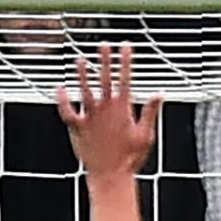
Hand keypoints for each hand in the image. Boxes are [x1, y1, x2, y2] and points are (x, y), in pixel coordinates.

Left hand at [55, 42, 159, 179]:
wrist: (110, 175)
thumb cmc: (130, 159)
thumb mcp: (146, 135)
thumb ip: (151, 112)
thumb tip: (159, 94)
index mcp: (123, 110)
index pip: (125, 80)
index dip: (126, 62)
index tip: (126, 48)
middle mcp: (105, 110)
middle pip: (104, 80)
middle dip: (105, 61)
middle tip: (104, 45)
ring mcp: (90, 117)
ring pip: (84, 90)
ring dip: (82, 74)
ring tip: (80, 59)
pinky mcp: (78, 127)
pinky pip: (67, 110)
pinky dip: (62, 99)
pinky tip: (60, 88)